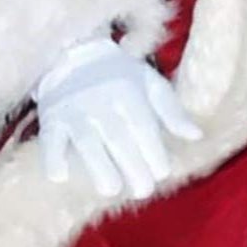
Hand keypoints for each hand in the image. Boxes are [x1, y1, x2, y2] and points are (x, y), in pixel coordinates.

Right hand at [35, 36, 201, 199]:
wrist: (75, 55)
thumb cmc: (120, 75)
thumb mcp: (150, 84)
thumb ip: (172, 111)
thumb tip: (197, 136)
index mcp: (128, 91)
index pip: (142, 125)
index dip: (153, 150)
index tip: (163, 173)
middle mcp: (100, 100)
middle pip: (117, 137)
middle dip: (132, 165)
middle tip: (144, 190)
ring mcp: (74, 110)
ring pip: (86, 140)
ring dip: (97, 166)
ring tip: (111, 189)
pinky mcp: (51, 118)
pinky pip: (50, 138)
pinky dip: (52, 157)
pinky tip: (59, 176)